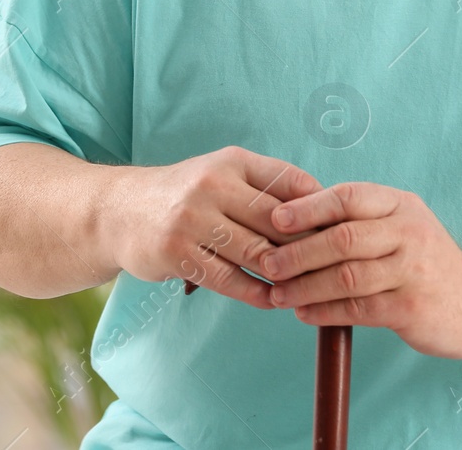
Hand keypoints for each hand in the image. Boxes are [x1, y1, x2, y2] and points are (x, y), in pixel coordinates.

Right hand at [99, 146, 323, 308]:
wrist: (120, 211)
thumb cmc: (185, 194)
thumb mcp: (222, 172)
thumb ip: (267, 185)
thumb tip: (325, 210)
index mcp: (231, 161)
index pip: (291, 183)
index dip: (320, 210)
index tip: (341, 233)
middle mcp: (212, 184)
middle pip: (278, 222)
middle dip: (308, 248)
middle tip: (332, 270)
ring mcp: (192, 219)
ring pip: (256, 254)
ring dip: (286, 276)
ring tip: (308, 290)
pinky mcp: (177, 253)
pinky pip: (229, 280)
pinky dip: (257, 294)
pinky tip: (274, 301)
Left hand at [259, 182, 461, 357]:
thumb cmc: (426, 262)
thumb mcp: (402, 226)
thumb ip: (360, 220)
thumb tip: (294, 219)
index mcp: (400, 205)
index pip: (348, 197)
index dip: (307, 207)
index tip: (274, 219)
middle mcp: (409, 232)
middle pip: (342, 238)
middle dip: (298, 252)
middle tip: (268, 263)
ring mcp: (412, 270)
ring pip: (346, 276)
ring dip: (305, 286)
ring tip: (278, 293)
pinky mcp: (411, 307)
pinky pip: (357, 308)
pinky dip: (324, 311)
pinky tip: (304, 313)